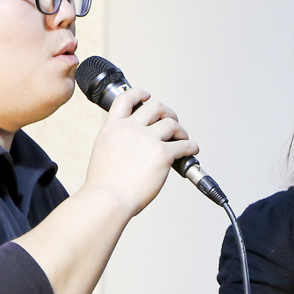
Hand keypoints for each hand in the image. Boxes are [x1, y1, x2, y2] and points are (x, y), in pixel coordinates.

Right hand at [82, 87, 198, 216]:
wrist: (108, 199)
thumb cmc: (104, 184)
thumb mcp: (102, 152)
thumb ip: (116, 141)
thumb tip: (128, 143)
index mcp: (113, 128)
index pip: (126, 99)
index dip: (139, 94)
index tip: (147, 96)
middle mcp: (130, 129)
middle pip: (155, 107)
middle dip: (167, 112)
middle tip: (171, 121)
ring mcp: (147, 140)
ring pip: (172, 124)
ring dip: (180, 130)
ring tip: (183, 138)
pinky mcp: (162, 154)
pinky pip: (184, 145)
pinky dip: (191, 146)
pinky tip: (192, 150)